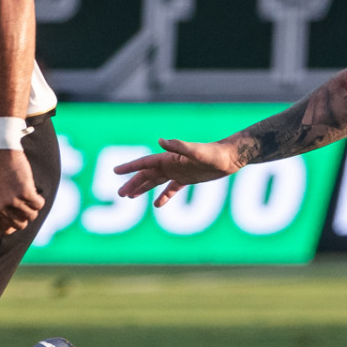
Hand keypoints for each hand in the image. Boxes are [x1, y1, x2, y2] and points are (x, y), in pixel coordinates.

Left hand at [0, 148, 43, 234]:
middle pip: (21, 225)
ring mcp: (14, 201)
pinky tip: (34, 191)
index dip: (14, 225)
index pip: (5, 230)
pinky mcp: (26, 192)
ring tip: (29, 196)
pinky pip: (39, 204)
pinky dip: (39, 199)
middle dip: (25, 216)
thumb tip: (10, 227)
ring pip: (32, 215)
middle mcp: (1, 209)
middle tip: (24, 203)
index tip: (18, 217)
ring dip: (33, 207)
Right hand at [114, 138, 241, 206]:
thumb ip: (178, 146)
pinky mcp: (187, 179)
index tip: (116, 171)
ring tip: (130, 197)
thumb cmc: (214, 154)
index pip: (144, 163)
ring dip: (143, 189)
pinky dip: (164, 196)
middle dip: (133, 183)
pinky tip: (157, 205)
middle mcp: (170, 164)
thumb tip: (159, 141)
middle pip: (147, 175)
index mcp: (169, 159)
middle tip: (120, 193)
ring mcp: (178, 172)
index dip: (129, 167)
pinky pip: (171, 189)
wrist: (230, 158)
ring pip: (155, 182)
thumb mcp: (196, 151)